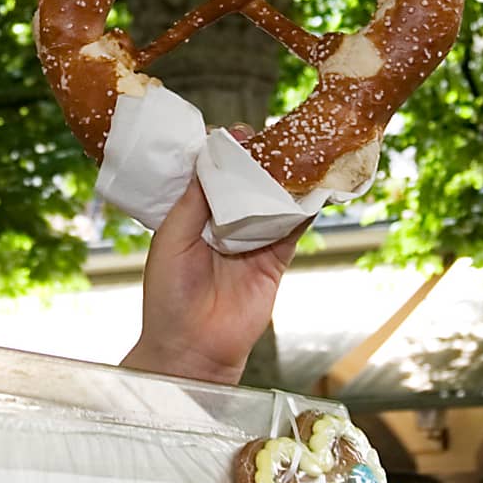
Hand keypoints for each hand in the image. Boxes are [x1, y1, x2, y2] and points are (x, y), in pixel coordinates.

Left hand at [120, 157, 298, 383]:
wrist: (191, 349)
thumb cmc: (168, 297)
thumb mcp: (172, 240)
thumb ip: (193, 201)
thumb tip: (211, 161)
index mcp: (191, 218)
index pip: (209, 177)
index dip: (222, 155)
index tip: (233, 134)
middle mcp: (222, 226)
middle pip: (244, 185)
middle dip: (256, 161)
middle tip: (268, 137)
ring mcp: (251, 243)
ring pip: (271, 203)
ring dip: (282, 180)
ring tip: (295, 152)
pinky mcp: (274, 262)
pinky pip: (293, 231)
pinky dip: (305, 210)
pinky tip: (314, 188)